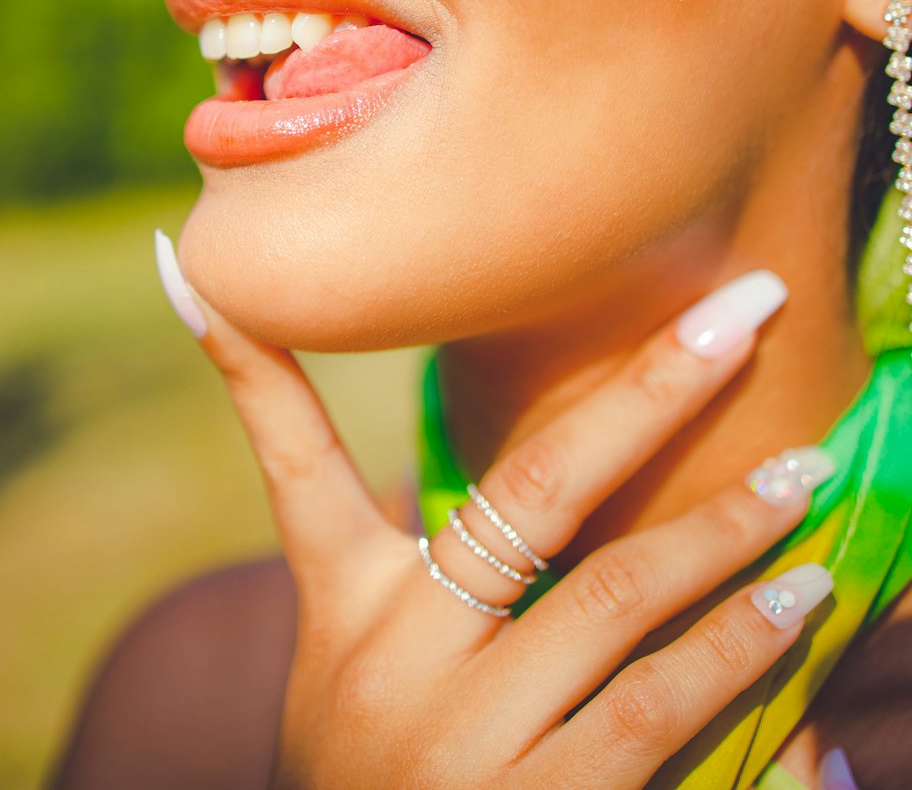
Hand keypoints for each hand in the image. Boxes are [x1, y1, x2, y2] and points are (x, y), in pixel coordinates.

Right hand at [155, 237, 831, 789]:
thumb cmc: (375, 769)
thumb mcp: (352, 664)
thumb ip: (410, 563)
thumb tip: (499, 480)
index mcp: (344, 604)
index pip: (291, 455)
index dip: (251, 361)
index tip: (203, 264)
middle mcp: (396, 656)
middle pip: (530, 492)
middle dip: (648, 393)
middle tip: (742, 314)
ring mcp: (462, 741)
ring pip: (616, 601)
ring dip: (724, 532)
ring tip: (802, 479)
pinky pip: (654, 717)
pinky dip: (735, 657)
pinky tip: (796, 607)